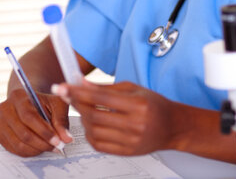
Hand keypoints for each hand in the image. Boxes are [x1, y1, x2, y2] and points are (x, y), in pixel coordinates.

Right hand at [0, 88, 72, 156]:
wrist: (29, 101)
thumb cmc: (43, 102)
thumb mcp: (56, 104)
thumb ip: (61, 120)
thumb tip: (66, 138)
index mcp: (18, 96)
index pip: (29, 117)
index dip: (44, 131)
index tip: (57, 140)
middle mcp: (5, 108)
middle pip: (23, 132)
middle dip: (42, 143)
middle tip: (56, 146)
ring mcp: (0, 122)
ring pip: (18, 143)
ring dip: (36, 149)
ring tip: (50, 147)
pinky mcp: (0, 134)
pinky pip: (14, 149)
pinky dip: (29, 152)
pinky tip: (40, 148)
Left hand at [54, 80, 176, 155]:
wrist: (173, 127)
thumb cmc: (154, 105)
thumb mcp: (133, 89)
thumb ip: (105, 87)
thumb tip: (80, 82)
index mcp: (138, 104)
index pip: (100, 98)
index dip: (77, 92)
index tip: (62, 87)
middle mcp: (135, 124)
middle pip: (94, 116)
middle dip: (76, 104)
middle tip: (68, 96)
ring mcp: (130, 141)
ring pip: (94, 131)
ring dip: (82, 119)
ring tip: (84, 110)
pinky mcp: (127, 152)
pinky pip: (99, 145)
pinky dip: (89, 134)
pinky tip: (91, 124)